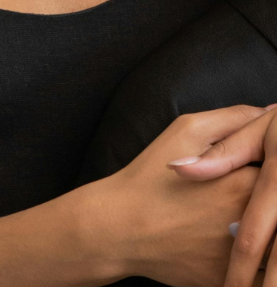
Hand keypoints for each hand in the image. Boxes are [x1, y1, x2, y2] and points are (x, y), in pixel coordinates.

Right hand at [107, 104, 265, 286]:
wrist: (120, 228)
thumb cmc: (152, 175)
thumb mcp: (188, 130)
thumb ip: (235, 119)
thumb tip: (272, 111)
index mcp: (246, 181)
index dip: (273, 165)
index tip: (254, 165)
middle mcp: (251, 221)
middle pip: (276, 209)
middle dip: (268, 200)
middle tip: (231, 193)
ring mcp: (242, 257)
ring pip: (272, 243)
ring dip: (266, 233)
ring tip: (229, 216)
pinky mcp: (230, 281)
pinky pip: (260, 273)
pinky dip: (256, 260)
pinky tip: (230, 244)